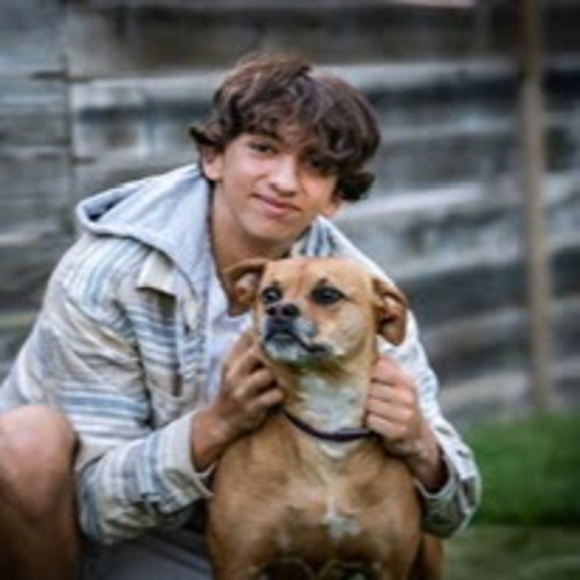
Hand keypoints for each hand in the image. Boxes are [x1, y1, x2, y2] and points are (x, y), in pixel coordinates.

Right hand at [191, 332, 283, 469]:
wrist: (222, 420)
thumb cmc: (234, 388)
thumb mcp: (233, 366)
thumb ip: (244, 347)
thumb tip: (258, 324)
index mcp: (232, 360)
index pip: (247, 337)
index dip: (266, 332)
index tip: (283, 328)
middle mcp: (236, 374)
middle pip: (258, 353)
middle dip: (276, 350)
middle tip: (294, 348)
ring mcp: (243, 391)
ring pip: (268, 374)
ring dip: (281, 373)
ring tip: (292, 371)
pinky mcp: (253, 408)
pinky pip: (274, 395)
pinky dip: (282, 392)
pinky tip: (285, 391)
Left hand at [365, 355, 445, 491]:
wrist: (418, 436)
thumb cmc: (402, 404)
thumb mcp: (400, 383)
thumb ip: (387, 365)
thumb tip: (372, 344)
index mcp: (406, 380)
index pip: (378, 368)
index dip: (368, 375)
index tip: (366, 380)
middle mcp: (407, 396)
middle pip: (371, 388)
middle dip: (364, 394)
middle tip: (365, 398)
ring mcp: (404, 414)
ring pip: (369, 405)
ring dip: (366, 409)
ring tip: (370, 410)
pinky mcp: (398, 431)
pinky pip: (372, 421)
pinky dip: (369, 422)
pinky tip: (374, 422)